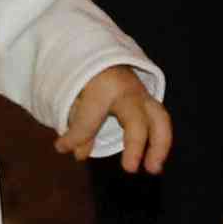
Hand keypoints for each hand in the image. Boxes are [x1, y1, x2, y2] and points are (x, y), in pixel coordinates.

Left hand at [57, 64, 171, 171]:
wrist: (101, 54)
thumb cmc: (85, 75)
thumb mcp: (74, 96)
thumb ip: (78, 126)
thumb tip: (80, 154)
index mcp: (104, 85)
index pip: (90, 118)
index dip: (75, 136)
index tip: (61, 146)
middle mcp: (129, 90)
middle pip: (137, 119)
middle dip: (135, 144)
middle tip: (129, 169)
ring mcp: (143, 95)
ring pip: (160, 120)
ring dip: (159, 146)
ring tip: (153, 169)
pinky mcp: (150, 102)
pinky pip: (161, 122)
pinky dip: (161, 142)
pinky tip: (154, 162)